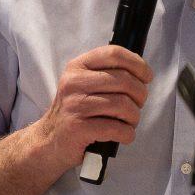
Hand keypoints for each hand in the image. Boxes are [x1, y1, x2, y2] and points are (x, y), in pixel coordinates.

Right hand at [35, 45, 151, 169]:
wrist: (49, 141)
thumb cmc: (75, 111)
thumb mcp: (83, 84)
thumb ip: (106, 74)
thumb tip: (142, 73)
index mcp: (77, 67)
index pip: (113, 53)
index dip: (137, 64)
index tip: (146, 77)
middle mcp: (74, 82)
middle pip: (124, 80)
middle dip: (140, 95)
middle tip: (137, 105)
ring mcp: (75, 105)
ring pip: (123, 105)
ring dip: (134, 117)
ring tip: (128, 122)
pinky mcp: (78, 128)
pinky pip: (117, 128)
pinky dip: (127, 134)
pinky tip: (122, 135)